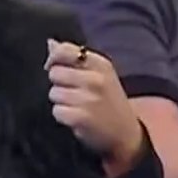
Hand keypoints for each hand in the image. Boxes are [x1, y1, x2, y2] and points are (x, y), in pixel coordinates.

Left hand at [45, 39, 143, 172]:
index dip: (53, 59)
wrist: (126, 134)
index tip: (54, 67)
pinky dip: (63, 116)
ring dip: (60, 102)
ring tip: (77, 106)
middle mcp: (96, 79)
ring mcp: (88, 99)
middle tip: (74, 93)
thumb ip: (74, 59)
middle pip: (55, 73)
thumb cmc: (109, 101)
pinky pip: (56, 111)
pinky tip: (76, 118)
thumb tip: (51, 43)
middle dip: (58, 84)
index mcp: (101, 64)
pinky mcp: (81, 117)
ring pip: (53, 93)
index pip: (65, 50)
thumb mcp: (99, 75)